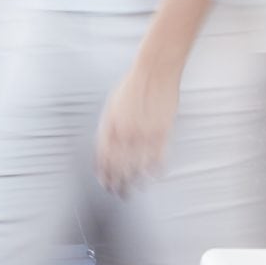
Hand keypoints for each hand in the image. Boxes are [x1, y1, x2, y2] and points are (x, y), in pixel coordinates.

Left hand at [94, 64, 181, 196]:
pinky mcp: (162, 132)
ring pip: (138, 167)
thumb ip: (109, 128)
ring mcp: (143, 134)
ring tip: (136, 189)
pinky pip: (158, 158)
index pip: (102, 157)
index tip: (105, 183)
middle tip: (119, 193)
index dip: (103, 173)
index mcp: (109, 125)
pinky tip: (155, 175)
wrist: (154, 71)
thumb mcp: (112, 105)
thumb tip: (108, 148)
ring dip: (136, 181)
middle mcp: (124, 132)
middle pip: (119, 166)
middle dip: (118, 183)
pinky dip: (156, 170)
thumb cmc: (132, 86)